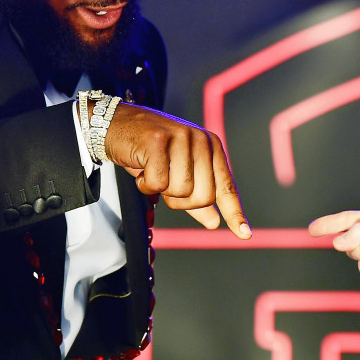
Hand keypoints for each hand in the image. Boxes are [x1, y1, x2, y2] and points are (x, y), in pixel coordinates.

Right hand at [105, 104, 250, 238]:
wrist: (114, 124)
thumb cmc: (147, 150)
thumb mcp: (176, 173)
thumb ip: (196, 197)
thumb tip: (214, 222)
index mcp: (210, 147)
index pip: (226, 187)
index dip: (234, 213)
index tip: (245, 235)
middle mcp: (200, 140)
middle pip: (203, 197)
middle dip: (180, 201)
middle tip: (164, 184)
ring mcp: (180, 138)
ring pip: (180, 191)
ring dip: (160, 190)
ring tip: (151, 171)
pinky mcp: (157, 141)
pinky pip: (157, 183)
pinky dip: (144, 184)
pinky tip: (140, 168)